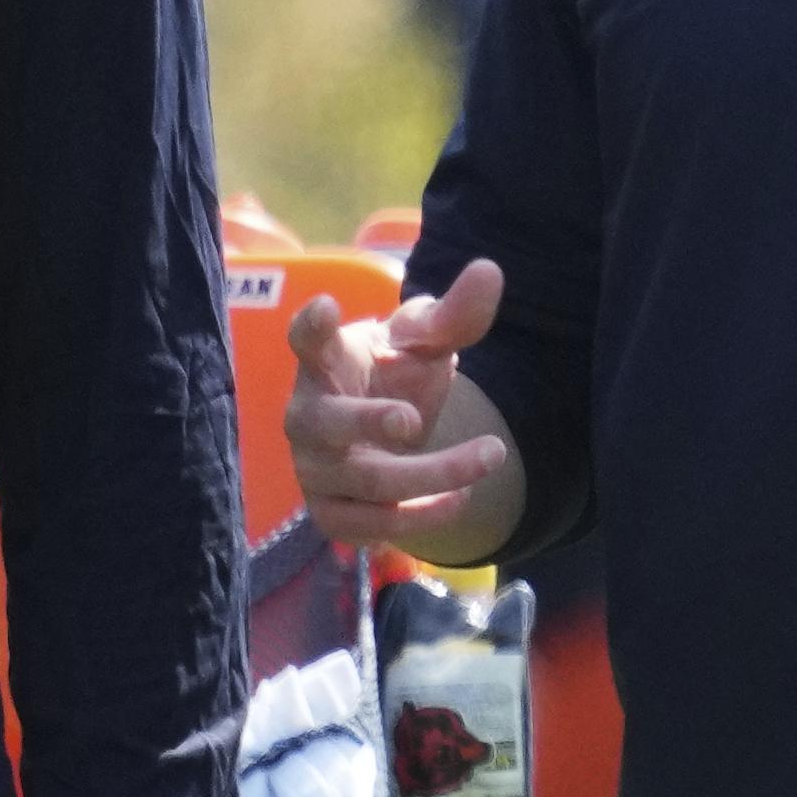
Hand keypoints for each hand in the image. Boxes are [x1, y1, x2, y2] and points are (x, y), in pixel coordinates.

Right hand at [283, 258, 512, 549]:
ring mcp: (314, 469)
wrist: (385, 437)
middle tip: (413, 420)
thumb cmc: (395, 376)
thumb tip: (491, 271)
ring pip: (365, 481)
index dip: (311, 327)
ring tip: (490, 454)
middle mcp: (308, 415)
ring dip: (432, 474)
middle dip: (370, 424)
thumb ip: (454, 314)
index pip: (305, 339)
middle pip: (327, 424)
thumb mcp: (425, 341)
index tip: (325, 308)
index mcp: (324, 361)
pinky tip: (460, 499)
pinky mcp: (331, 513)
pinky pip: (370, 525)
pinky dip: (419, 518)